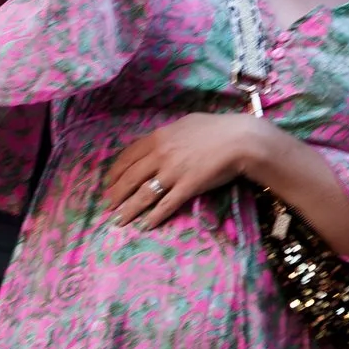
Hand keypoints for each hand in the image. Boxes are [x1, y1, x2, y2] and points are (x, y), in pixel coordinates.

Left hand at [102, 114, 269, 227]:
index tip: (109, 183)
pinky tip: (146, 225)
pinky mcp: (187, 188)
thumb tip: (160, 140)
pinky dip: (154, 217)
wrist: (240, 140)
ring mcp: (173, 173)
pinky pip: (166, 205)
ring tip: (119, 220)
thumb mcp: (187, 123)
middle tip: (108, 206)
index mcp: (158, 138)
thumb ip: (169, 133)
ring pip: (144, 194)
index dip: (115, 172)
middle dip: (116, 194)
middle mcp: (160, 155)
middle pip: (131, 178)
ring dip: (129, 210)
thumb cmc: (217, 128)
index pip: (128, 156)